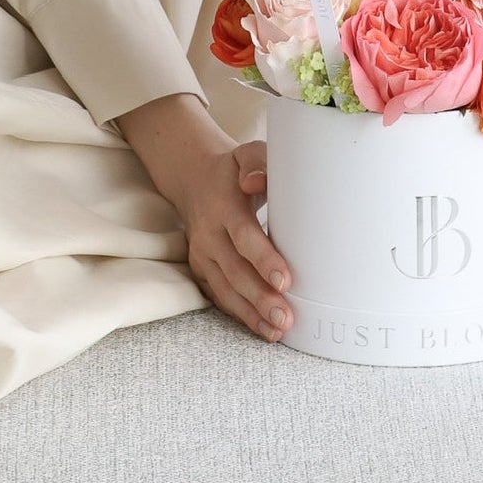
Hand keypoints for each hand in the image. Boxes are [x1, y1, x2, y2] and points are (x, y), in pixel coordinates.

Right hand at [115, 95, 290, 343]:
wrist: (195, 179)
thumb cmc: (233, 171)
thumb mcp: (245, 154)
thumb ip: (257, 161)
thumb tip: (255, 181)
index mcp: (223, 205)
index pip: (243, 236)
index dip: (263, 259)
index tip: (286, 279)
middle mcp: (209, 234)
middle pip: (235, 271)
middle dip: (261, 297)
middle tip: (286, 317)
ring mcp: (203, 255)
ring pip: (227, 290)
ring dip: (252, 313)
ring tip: (278, 329)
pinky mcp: (202, 270)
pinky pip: (221, 297)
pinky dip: (242, 315)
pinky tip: (264, 329)